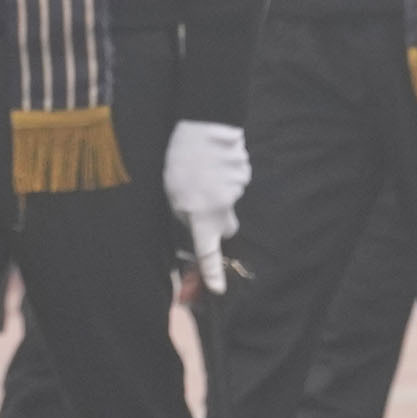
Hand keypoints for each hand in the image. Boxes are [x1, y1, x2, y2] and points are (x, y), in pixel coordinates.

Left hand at [163, 118, 247, 276]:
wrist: (208, 128)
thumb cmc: (184, 161)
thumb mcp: (172, 193)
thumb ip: (183, 213)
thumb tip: (192, 221)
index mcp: (203, 216)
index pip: (208, 252)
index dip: (212, 272)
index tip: (218, 289)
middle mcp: (225, 208)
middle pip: (225, 227)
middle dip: (215, 225)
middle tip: (200, 209)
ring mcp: (238, 190)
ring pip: (227, 200)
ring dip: (215, 192)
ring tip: (200, 170)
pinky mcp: (243, 173)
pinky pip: (232, 181)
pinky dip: (223, 176)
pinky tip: (212, 161)